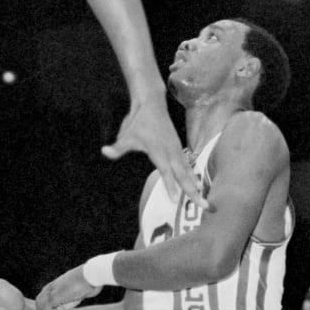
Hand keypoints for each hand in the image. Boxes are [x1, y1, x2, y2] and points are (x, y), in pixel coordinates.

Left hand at [34, 264, 98, 309]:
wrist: (91, 275)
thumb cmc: (87, 283)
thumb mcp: (74, 295)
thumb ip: (66, 302)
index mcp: (54, 286)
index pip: (44, 301)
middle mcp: (50, 288)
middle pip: (40, 305)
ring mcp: (50, 291)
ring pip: (41, 309)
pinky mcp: (53, 296)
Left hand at [104, 99, 204, 213]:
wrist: (152, 104)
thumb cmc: (139, 121)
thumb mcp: (126, 135)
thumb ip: (118, 147)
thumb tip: (104, 151)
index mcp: (159, 150)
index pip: (166, 171)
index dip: (170, 185)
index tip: (174, 201)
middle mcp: (171, 151)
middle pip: (184, 175)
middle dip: (193, 191)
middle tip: (205, 206)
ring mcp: (177, 149)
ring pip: (188, 172)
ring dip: (196, 187)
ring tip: (205, 203)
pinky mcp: (179, 148)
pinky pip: (188, 165)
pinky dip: (193, 177)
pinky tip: (197, 186)